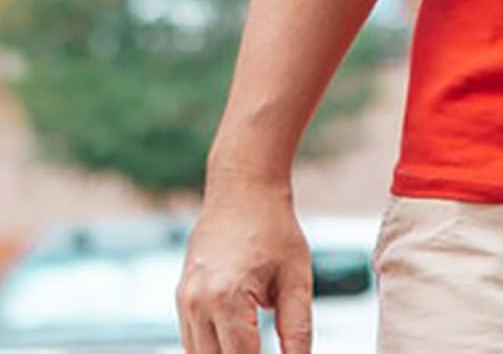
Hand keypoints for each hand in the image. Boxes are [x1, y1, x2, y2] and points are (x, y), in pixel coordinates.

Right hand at [177, 185, 311, 353]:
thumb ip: (298, 329)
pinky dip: (212, 351)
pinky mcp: (180, 299)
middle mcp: (196, 305)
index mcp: (227, 298)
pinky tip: (238, 345)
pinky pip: (192, 342)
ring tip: (254, 346)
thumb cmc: (274, 229)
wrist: (243, 189)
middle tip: (266, 348)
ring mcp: (183, 303)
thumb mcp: (296, 277)